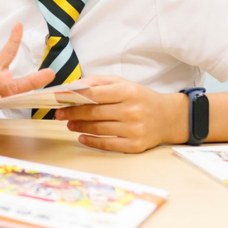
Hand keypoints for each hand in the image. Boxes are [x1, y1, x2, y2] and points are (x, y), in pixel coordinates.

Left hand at [54, 75, 188, 152]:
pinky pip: (108, 144)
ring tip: (69, 124)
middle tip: (59, 114)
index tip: (59, 98)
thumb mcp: (123, 83)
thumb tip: (74, 86)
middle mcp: (132, 110)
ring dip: (80, 127)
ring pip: (99, 128)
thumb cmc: (140, 98)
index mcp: (128, 91)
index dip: (73, 96)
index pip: (94, 93)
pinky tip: (82, 137)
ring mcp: (134, 129)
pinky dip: (92, 142)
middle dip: (73, 113)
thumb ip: (98, 81)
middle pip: (94, 112)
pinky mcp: (136, 145)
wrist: (168, 117)